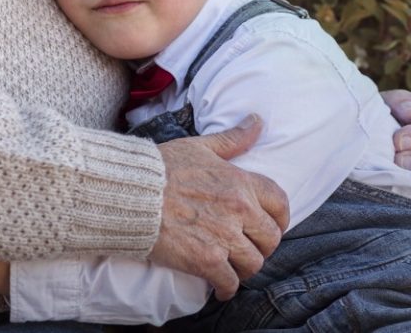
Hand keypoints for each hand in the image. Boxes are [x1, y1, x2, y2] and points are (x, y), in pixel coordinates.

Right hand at [149, 114, 288, 299]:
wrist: (131, 193)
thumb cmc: (161, 167)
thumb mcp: (200, 147)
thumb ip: (233, 139)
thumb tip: (257, 121)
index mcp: (240, 182)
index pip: (280, 203)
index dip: (280, 218)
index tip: (271, 225)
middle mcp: (239, 211)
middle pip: (271, 238)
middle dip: (262, 245)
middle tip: (249, 248)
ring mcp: (224, 238)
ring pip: (254, 263)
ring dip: (245, 268)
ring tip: (234, 268)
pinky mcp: (206, 261)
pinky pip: (230, 283)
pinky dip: (227, 288)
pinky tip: (220, 288)